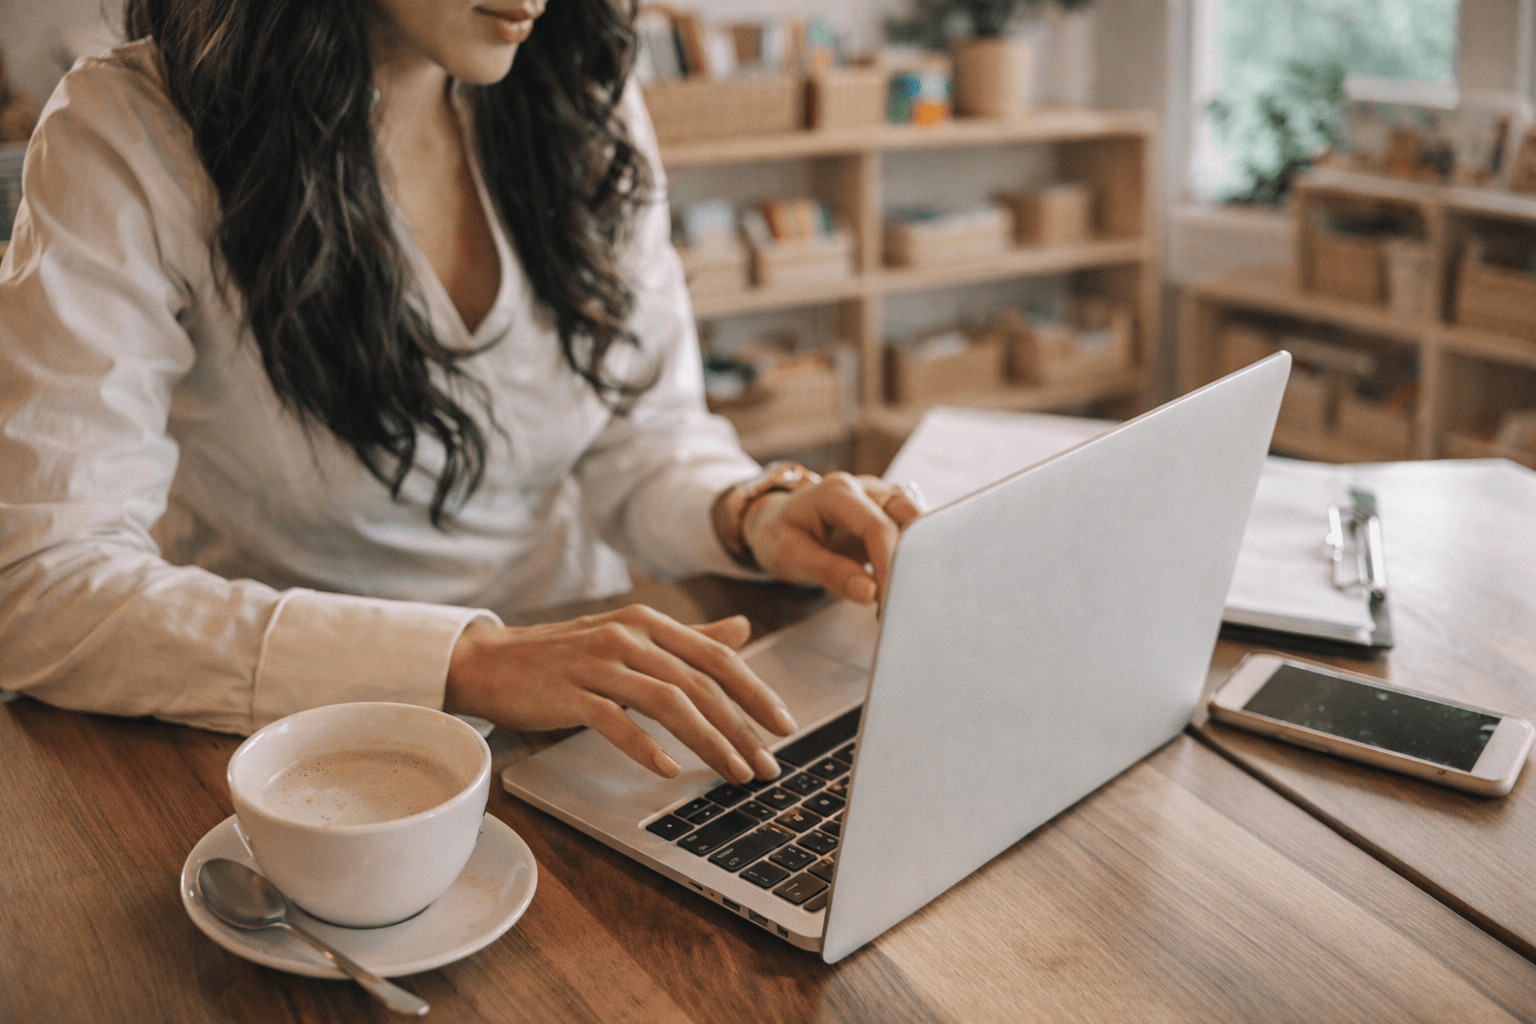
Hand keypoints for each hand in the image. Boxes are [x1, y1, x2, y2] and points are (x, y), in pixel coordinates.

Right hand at [443, 608, 797, 782]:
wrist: (491, 661)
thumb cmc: (566, 655)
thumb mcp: (631, 637)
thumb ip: (688, 638)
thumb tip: (742, 630)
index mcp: (650, 622)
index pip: (716, 656)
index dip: (754, 691)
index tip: (784, 726)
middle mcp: (628, 635)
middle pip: (699, 683)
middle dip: (741, 728)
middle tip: (766, 765)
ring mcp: (598, 662)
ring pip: (668, 701)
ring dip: (707, 741)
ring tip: (733, 773)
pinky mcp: (568, 692)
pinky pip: (615, 720)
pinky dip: (645, 746)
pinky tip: (668, 770)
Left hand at [741, 473, 923, 603]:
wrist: (775, 519)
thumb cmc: (779, 534)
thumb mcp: (791, 556)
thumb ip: (830, 572)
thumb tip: (869, 592)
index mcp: (837, 492)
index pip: (877, 526)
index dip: (889, 564)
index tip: (890, 599)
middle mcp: (864, 487)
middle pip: (908, 515)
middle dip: (912, 558)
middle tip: (906, 598)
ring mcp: (880, 496)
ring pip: (918, 519)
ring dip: (918, 555)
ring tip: (906, 592)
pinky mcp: (889, 511)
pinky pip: (913, 528)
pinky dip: (914, 554)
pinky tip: (905, 581)